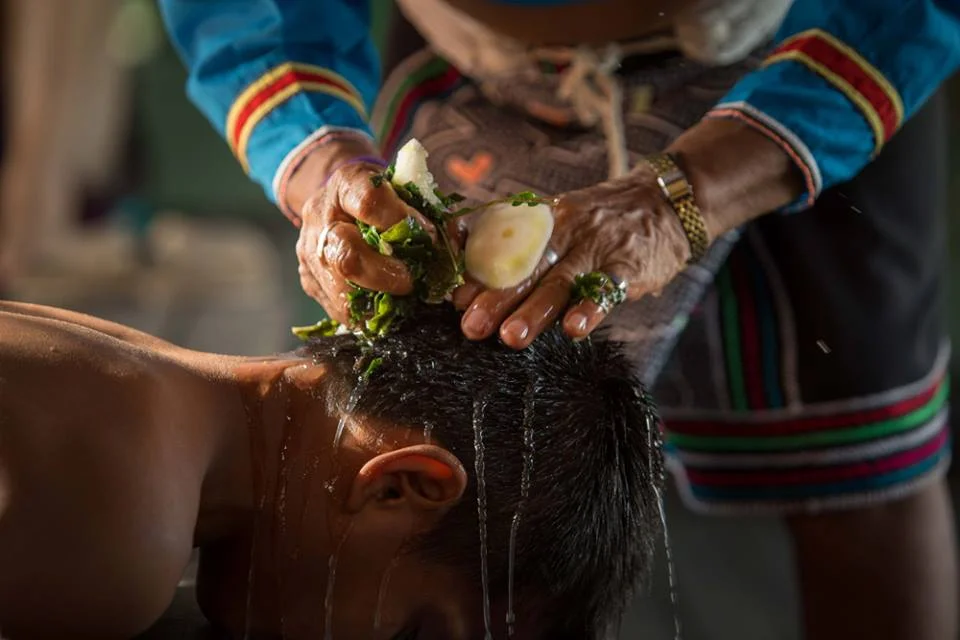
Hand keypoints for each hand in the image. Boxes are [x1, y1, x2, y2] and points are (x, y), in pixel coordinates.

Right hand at [292, 144, 437, 325]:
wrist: (339, 201)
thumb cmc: (382, 197)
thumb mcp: (403, 189)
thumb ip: (429, 212)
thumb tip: (453, 244)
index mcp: (345, 184)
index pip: (369, 202)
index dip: (402, 222)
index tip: (429, 237)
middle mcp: (320, 218)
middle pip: (347, 256)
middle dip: (387, 275)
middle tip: (412, 281)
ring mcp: (309, 252)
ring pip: (340, 291)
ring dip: (378, 300)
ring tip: (402, 297)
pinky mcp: (309, 280)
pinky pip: (338, 309)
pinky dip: (367, 312)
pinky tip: (385, 305)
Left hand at [454, 167, 690, 348]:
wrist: (663, 203)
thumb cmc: (597, 223)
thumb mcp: (556, 222)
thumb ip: (518, 251)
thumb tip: (465, 290)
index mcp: (539, 221)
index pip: (501, 244)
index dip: (476, 271)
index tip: (453, 298)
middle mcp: (563, 231)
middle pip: (524, 268)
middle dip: (495, 298)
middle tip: (470, 326)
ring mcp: (595, 248)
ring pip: (559, 281)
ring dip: (534, 310)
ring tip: (510, 338)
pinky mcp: (627, 265)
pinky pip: (606, 288)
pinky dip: (590, 308)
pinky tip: (573, 328)